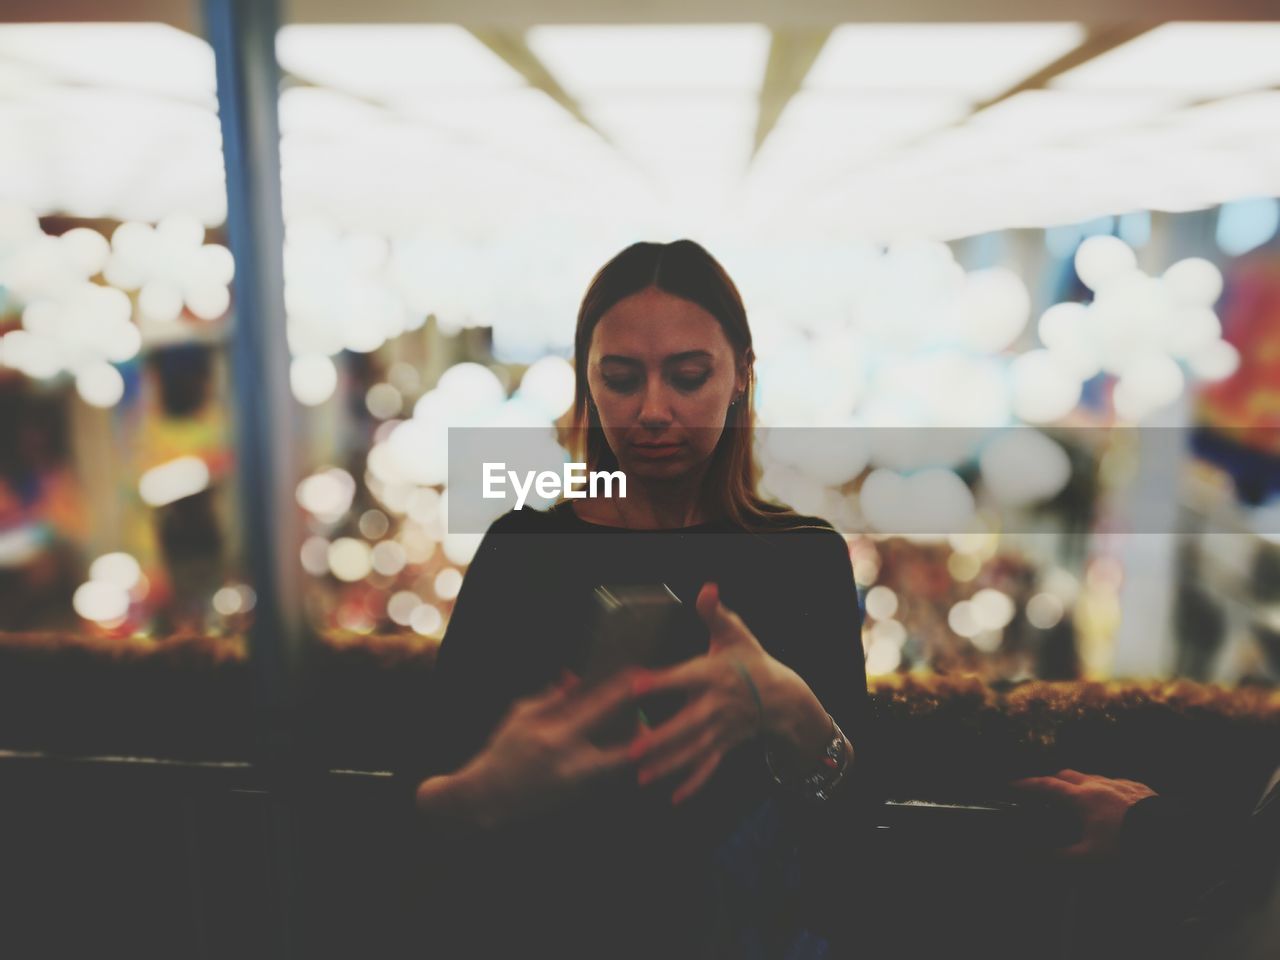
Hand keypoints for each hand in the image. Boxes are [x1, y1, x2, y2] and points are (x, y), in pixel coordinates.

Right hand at [415, 668, 641, 828]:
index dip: (623, 691)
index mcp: (556, 737)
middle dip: (641, 730)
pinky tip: (624, 745)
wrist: (489, 797)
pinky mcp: (581, 797)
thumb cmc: (503, 750)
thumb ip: (554, 698)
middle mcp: (572, 763)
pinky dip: (616, 758)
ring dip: (632, 746)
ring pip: (619, 764)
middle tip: (651, 715)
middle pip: (623, 748)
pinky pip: (608, 774)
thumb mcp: (522, 716)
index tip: (641, 676)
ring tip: (641, 727)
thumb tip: (578, 679)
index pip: (598, 709)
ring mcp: (579, 784)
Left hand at [627, 581, 830, 805]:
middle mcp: (717, 705)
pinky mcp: (725, 745)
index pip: (683, 677)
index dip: (661, 680)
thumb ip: (715, 613)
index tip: (636, 683)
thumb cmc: (749, 660)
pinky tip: (674, 798)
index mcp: (713, 675)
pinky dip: (694, 783)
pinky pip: (709, 767)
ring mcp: (722, 729)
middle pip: (686, 724)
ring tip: (642, 775)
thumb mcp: (735, 633)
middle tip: (633, 748)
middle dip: (661, 738)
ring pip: (693, 750)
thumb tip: (706, 587)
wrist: (782, 695)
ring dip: (669, 765)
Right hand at [1010, 768, 1156, 860]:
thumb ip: (1057, 857)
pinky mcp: (1141, 788)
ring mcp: (1121, 784)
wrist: (1171, 837)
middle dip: (1053, 780)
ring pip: (1093, 777)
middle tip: (1045, 792)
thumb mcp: (1088, 858)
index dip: (1027, 785)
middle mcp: (1098, 784)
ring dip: (1080, 784)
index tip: (1012, 784)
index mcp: (1082, 797)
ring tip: (1078, 799)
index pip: (1046, 786)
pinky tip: (1111, 804)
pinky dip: (1106, 790)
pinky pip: (1117, 783)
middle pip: (1068, 774)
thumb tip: (1027, 857)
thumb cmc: (1126, 846)